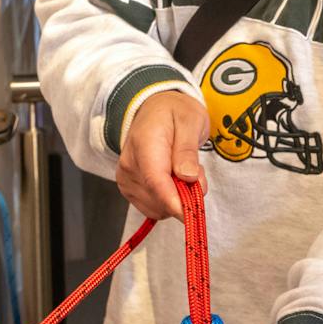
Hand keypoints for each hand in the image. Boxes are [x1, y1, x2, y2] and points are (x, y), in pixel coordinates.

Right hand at [117, 90, 208, 219]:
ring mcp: (127, 179)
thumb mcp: (191, 120)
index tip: (191, 214)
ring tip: (183, 169)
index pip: (155, 181)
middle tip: (195, 170)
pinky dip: (169, 199)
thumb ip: (188, 150)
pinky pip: (154, 208)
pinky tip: (173, 179)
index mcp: (144, 144)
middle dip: (184, 195)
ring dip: (177, 197)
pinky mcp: (129, 189)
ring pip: (157, 207)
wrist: (155, 109)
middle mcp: (129, 165)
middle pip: (158, 199)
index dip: (174, 202)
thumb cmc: (175, 112)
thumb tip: (187, 177)